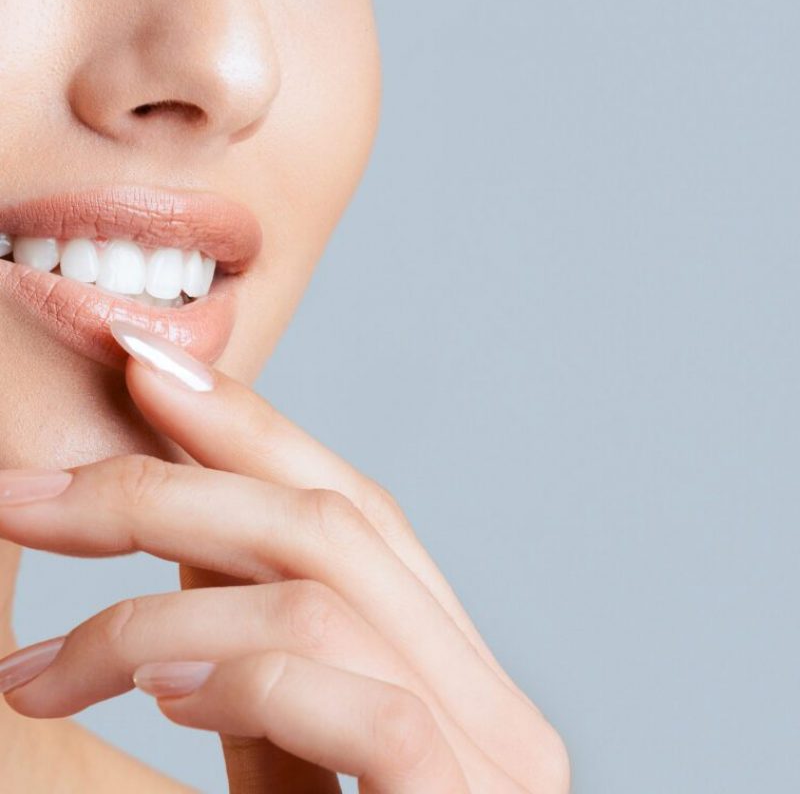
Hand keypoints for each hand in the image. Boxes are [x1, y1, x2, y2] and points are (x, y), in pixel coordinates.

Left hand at [0, 324, 568, 792]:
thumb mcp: (294, 772)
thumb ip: (264, 680)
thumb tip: (179, 588)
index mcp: (447, 670)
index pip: (349, 504)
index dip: (249, 425)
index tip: (143, 369)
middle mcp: (488, 695)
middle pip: (334, 520)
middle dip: (173, 481)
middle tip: (25, 490)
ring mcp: (494, 758)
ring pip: (331, 591)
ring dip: (162, 604)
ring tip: (41, 666)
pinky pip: (362, 706)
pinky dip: (243, 671)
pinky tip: (148, 688)